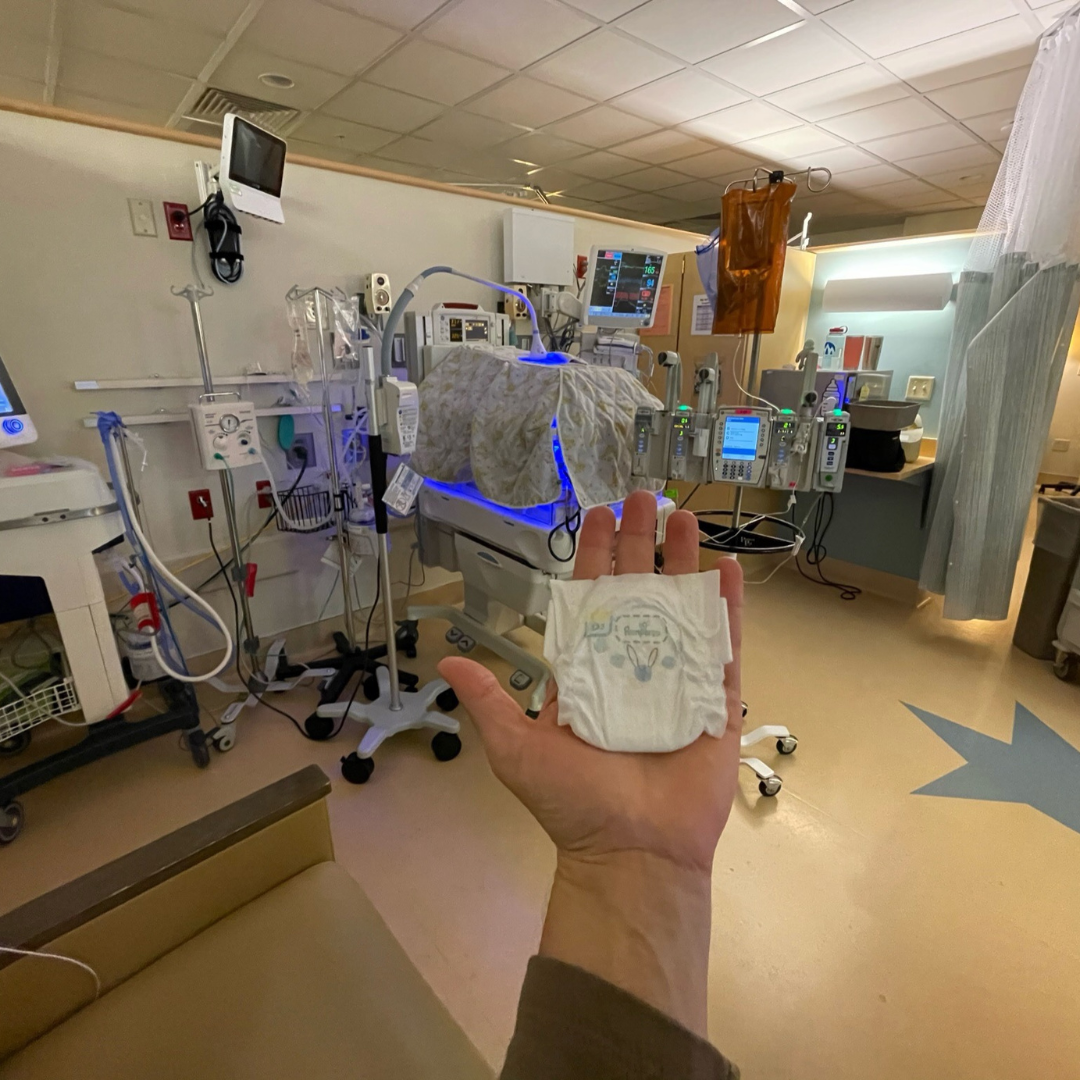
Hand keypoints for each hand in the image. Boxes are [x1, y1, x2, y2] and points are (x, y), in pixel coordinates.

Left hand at [438, 489, 743, 874]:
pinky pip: (724, 644)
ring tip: (684, 517)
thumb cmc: (573, 802)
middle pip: (637, 589)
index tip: (596, 516)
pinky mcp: (715, 699)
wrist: (632, 852)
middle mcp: (630, 666)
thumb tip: (447, 659)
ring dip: (683, 560)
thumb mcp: (515, 748)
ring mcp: (675, 679)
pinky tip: (725, 568)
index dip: (593, 557)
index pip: (590, 598)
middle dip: (639, 542)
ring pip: (681, 606)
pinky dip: (727, 607)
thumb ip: (487, 701)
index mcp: (587, 671)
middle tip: (645, 496)